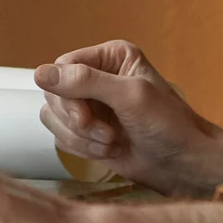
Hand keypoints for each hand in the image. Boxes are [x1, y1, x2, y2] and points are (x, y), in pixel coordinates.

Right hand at [35, 40, 222, 197]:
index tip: (85, 116)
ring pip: (54, 117)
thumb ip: (85, 82)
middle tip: (106, 134)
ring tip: (111, 143)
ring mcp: (92, 105)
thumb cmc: (168, 125)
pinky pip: (63, 137)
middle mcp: (98, 77)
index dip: (66, 94)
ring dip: (80, 138)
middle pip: (55, 94)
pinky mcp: (88, 132)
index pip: (63, 66)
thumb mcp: (129, 97)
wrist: (183, 165)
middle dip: (77, 121)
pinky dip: (82, 149)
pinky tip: (109, 151)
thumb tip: (40, 73)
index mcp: (110, 57)